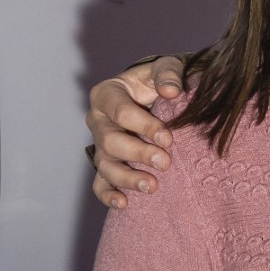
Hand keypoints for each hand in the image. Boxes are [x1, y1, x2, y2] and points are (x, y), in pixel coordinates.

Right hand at [89, 56, 185, 209]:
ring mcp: (100, 144)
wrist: (157, 94)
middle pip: (109, 141)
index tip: (168, 138)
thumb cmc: (160, 79)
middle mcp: (98, 120)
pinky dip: (108, 195)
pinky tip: (124, 204)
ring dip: (127, 178)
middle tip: (165, 163)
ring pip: (104, 165)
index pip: (120, 112)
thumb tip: (171, 90)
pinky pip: (100, 183)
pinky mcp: (106, 164)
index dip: (143, 126)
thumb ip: (168, 73)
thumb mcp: (166, 67)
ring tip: (152, 186)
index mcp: (107, 94)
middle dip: (137, 154)